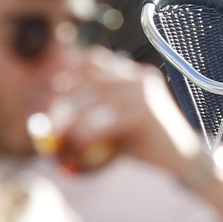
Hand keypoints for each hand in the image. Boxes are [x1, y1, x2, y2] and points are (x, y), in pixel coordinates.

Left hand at [44, 49, 205, 180]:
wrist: (183, 162)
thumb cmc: (145, 145)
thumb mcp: (115, 123)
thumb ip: (90, 114)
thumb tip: (49, 116)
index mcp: (131, 73)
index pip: (90, 60)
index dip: (62, 70)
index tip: (39, 88)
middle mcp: (137, 76)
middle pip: (87, 77)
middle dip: (58, 96)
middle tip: (39, 120)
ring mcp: (143, 92)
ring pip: (92, 98)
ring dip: (67, 120)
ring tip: (53, 139)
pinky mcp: (145, 113)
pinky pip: (103, 122)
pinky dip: (84, 137)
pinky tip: (75, 151)